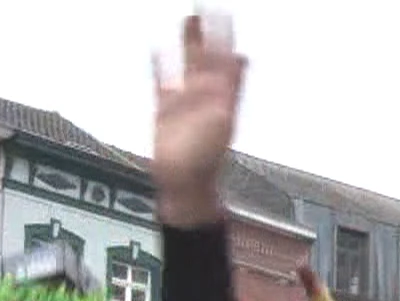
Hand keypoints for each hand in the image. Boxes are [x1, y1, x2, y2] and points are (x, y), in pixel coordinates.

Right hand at [151, 11, 245, 224]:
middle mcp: (205, 96)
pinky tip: (158, 50)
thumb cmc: (206, 159)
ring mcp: (185, 102)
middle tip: (205, 8)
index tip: (225, 13)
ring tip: (187, 20)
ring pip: (185, 64)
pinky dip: (160, 66)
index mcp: (222, 96)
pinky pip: (162, 82)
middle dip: (206, 33)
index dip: (224, 37)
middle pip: (206, 57)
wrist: (185, 184)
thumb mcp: (223, 118)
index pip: (224, 59)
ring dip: (186, 43)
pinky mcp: (166, 111)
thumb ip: (231, 86)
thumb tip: (242, 57)